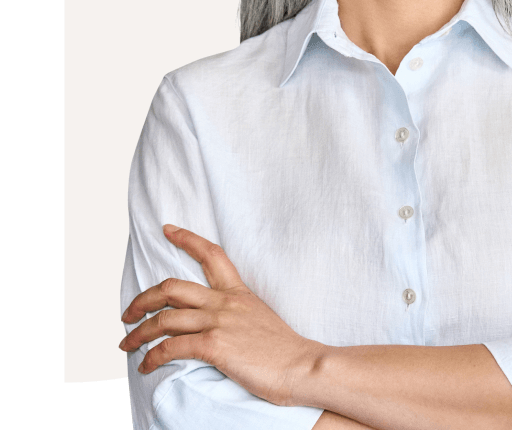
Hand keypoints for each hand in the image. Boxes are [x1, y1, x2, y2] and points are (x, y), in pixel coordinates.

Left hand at [119, 225, 322, 406]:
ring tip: (126, 344)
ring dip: (138, 333)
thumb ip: (236, 313)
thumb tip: (217, 322)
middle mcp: (226, 302)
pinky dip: (152, 357)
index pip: (211, 254)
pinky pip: (172, 347)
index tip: (168, 229)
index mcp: (238, 292)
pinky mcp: (215, 345)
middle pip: (173, 287)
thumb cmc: (283, 349)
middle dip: (144, 298)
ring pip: (165, 319)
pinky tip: (146, 365)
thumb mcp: (259, 317)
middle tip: (128, 312)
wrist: (301, 365)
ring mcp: (219, 322)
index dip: (186, 238)